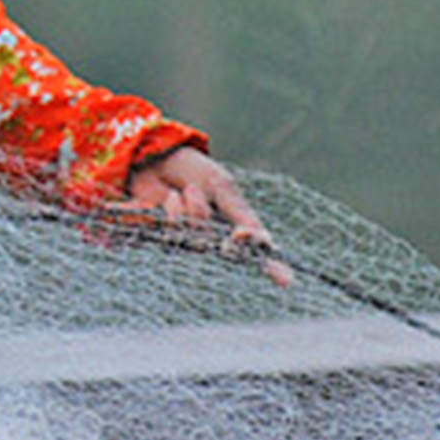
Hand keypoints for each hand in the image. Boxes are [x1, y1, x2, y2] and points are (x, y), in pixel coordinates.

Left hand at [125, 144, 291, 287]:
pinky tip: (171, 197)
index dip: (273, 268)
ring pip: (200, 240)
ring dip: (194, 210)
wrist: (154, 159)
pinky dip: (175, 211)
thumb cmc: (191, 171)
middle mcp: (216, 239)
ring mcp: (191, 242)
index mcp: (237, 225)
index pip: (260, 253)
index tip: (286, 280)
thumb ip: (240, 214)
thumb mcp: (222, 186)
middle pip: (227, 251)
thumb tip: (260, 239)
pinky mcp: (166, 241)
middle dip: (218, 229)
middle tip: (206, 202)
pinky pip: (176, 234)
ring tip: (186, 190)